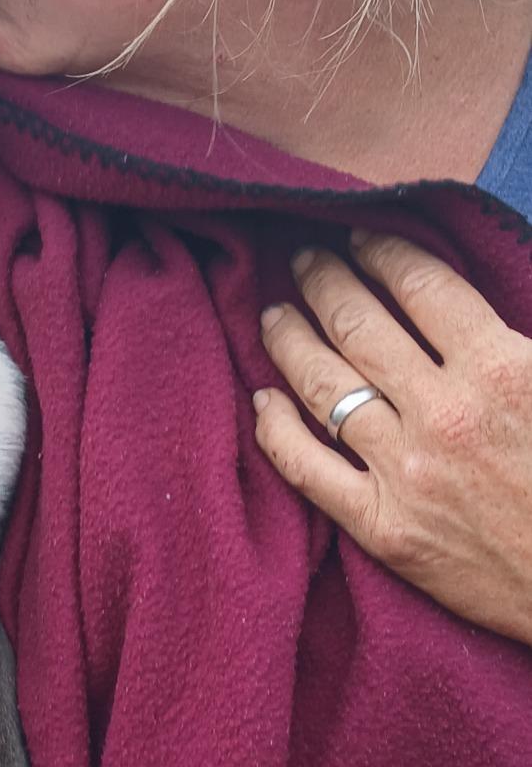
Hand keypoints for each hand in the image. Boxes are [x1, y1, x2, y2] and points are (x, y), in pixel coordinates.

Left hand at [253, 230, 531, 644]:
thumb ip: (523, 337)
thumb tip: (480, 293)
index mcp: (504, 370)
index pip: (421, 287)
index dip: (382, 253)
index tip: (360, 238)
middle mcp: (445, 415)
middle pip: (358, 326)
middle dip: (323, 282)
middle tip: (304, 260)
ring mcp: (406, 473)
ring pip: (322, 385)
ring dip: (289, 339)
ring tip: (273, 314)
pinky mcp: (383, 528)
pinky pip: (306, 468)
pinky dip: (275, 429)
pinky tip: (262, 398)